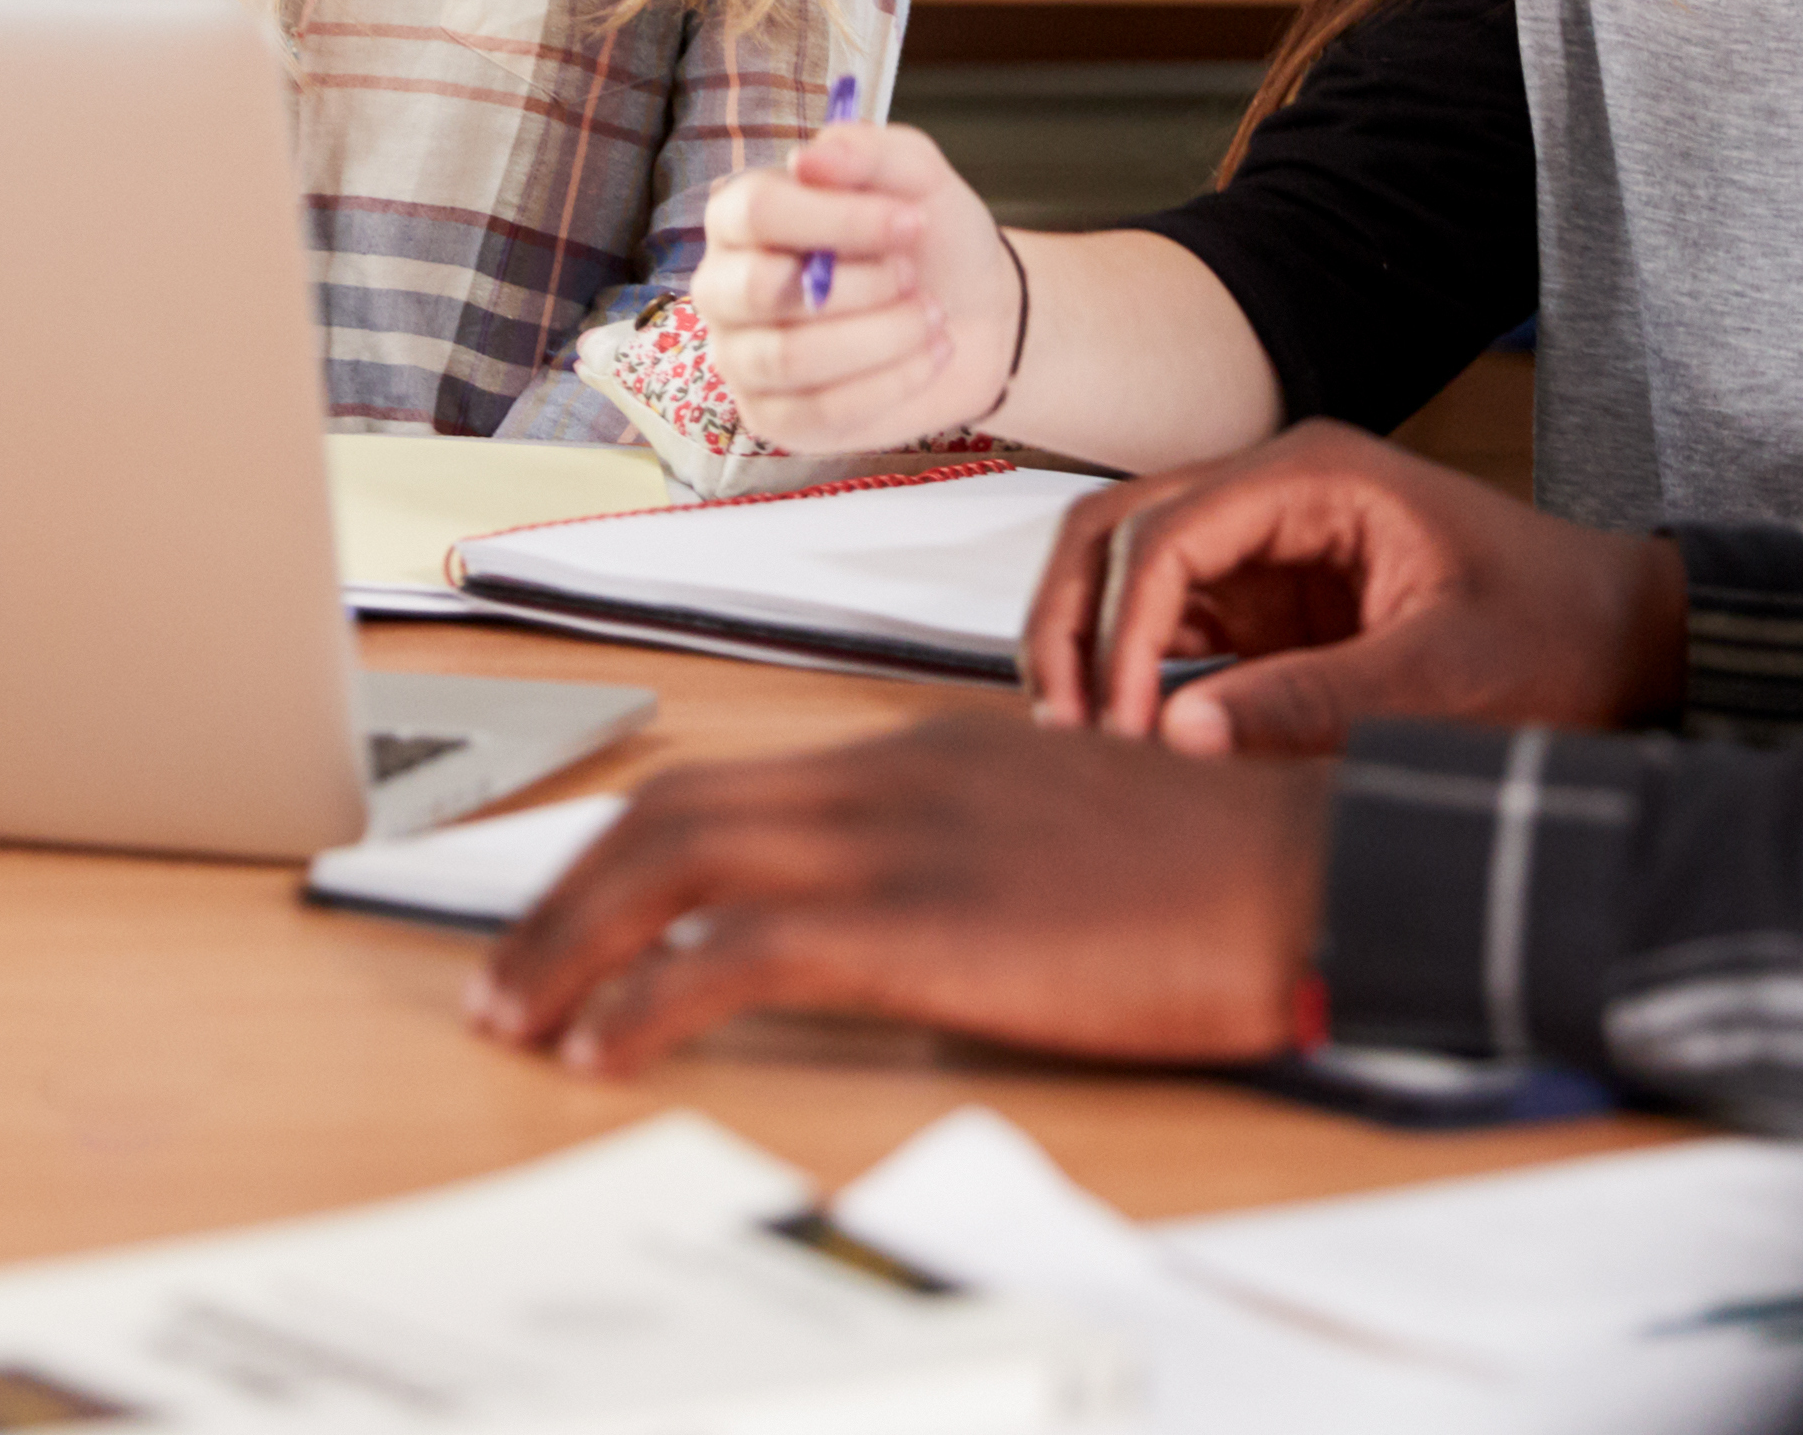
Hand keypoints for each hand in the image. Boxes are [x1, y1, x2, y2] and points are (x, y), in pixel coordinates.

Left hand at [466, 710, 1332, 1076]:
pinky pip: (735, 956)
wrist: (1300, 868)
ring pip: (672, 867)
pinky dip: (646, 1001)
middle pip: (667, 811)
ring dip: (570, 945)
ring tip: (518, 1018)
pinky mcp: (914, 924)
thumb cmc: (1209, 866)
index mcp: (915, 752)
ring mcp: (893, 842)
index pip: (721, 782)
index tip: (569, 911)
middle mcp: (881, 777)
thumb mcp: (1056, 827)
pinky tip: (606, 1050)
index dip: (622, 849)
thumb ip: (962, 846)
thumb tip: (902, 908)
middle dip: (561, 895)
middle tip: (502, 974)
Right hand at [679, 119, 1020, 452]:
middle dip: (858, 284)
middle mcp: (726, 287)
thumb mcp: (914, 173)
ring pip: (791, 357)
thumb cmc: (927, 236)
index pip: (755, 213)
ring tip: (930, 314)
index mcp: (742, 217)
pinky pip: (820, 411)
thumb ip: (864, 150)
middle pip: (759, 289)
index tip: (910, 220)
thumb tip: (810, 159)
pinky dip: (892, 380)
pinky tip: (931, 353)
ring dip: (882, 335)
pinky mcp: (775, 419)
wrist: (974, 310)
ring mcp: (743, 358)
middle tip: (910, 273)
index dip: (836, 219)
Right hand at [1023, 423, 1681, 756]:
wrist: (1624, 638)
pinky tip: (1126, 738)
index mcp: (1316, 477)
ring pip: (1129, 571)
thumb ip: (1311, 702)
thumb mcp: (1443, 677)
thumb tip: (1179, 736)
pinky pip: (1173, 621)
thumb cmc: (1556, 636)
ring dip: (1091, 644)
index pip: (1167, 533)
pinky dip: (1134, 671)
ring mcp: (1268, 543)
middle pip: (1117, 532)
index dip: (1123, 631)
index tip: (1120, 726)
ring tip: (1077, 737)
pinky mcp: (1272, 599)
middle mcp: (1276, 492)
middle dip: (1072, 623)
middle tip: (1061, 726)